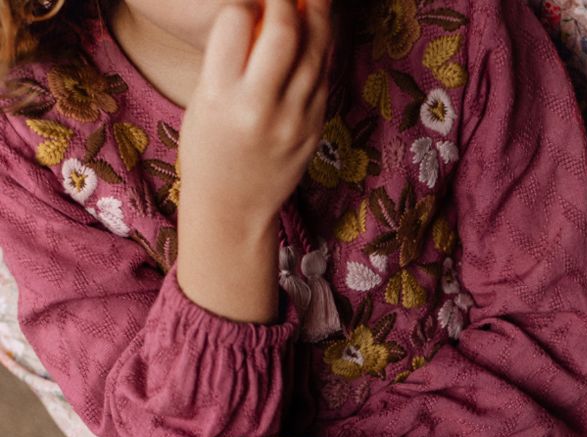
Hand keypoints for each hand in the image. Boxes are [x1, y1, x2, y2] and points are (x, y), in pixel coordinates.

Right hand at [180, 0, 330, 230]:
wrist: (233, 208)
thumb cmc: (210, 149)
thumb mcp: (204, 100)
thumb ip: (230, 57)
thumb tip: (260, 7)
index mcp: (220, 96)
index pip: (236, 20)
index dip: (244, 4)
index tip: (247, 8)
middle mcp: (259, 108)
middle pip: (284, 29)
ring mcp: (293, 120)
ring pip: (316, 48)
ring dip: (315, 13)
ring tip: (309, 1)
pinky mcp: (315, 129)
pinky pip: (325, 75)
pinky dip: (323, 48)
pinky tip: (317, 34)